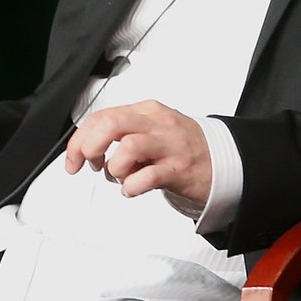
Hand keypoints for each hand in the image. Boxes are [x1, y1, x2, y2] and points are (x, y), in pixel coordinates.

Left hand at [62, 100, 212, 206]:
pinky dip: (131, 187)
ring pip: (127, 148)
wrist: (227, 161)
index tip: (74, 160)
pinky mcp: (179, 170)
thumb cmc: (184, 147)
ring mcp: (170, 146)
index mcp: (147, 111)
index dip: (79, 140)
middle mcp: (157, 124)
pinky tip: (134, 189)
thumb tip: (87, 146)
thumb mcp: (152, 129)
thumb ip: (122, 133)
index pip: (102, 116)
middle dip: (90, 147)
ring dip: (115, 169)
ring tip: (121, 177)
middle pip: (110, 124)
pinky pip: (146, 178)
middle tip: (92, 165)